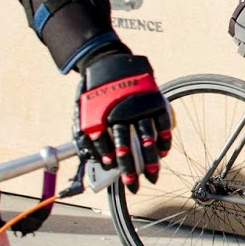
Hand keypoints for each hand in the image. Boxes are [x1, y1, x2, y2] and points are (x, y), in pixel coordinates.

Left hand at [77, 52, 170, 190]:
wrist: (108, 61)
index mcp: (101, 114)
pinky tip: (163, 151)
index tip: (112, 169)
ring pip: (146, 134)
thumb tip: (90, 159)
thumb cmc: (94, 92)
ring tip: (152, 173)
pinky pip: (162, 122)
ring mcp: (139, 105)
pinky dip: (164, 138)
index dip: (108, 158)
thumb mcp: (81, 111)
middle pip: (127, 143)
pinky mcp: (153, 99)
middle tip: (134, 184)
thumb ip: (84, 135)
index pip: (105, 143)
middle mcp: (120, 111)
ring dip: (150, 157)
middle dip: (131, 166)